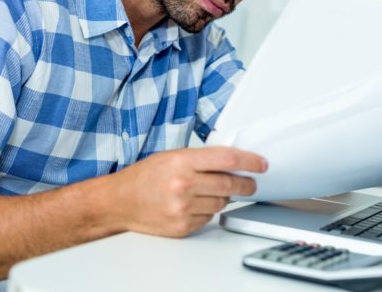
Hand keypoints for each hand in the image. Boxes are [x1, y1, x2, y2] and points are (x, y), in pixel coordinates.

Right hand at [112, 146, 266, 236]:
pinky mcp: (182, 226)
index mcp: (182, 161)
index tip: (262, 164)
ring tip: (209, 191)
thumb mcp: (173, 156)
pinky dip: (208, 210)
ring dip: (223, 197)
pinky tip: (195, 204)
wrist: (120, 201)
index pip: (227, 159)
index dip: (250, 161)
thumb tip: (234, 161)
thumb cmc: (145, 176)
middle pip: (229, 184)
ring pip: (221, 202)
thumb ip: (202, 158)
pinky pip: (209, 217)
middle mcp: (184, 185)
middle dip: (246, 184)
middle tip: (251, 183)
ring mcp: (183, 208)